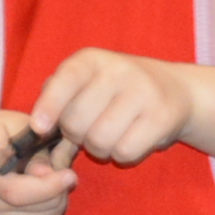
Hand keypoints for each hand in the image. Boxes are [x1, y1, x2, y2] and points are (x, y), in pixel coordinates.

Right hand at [0, 109, 77, 214]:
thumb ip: (35, 143)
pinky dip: (52, 212)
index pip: (15, 191)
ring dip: (58, 201)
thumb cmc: (3, 132)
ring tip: (56, 180)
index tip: (70, 175)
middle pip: (29, 207)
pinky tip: (50, 194)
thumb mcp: (19, 124)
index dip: (47, 187)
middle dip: (58, 192)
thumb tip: (46, 173)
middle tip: (67, 173)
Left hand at [32, 48, 193, 167]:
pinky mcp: (162, 117)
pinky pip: (125, 152)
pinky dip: (122, 155)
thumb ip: (59, 93)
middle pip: (76, 122)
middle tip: (91, 129)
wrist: (175, 89)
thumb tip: (38, 124)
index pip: (65, 80)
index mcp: (92, 59)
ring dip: (99, 149)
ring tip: (111, 136)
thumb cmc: (117, 91)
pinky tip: (130, 141)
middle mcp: (119, 70)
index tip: (39, 128)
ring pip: (99, 141)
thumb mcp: (87, 80)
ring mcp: (144, 92)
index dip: (49, 106)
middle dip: (77, 136)